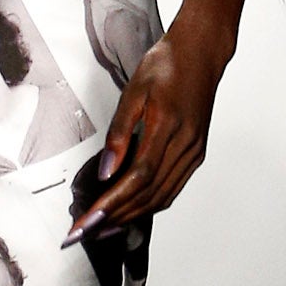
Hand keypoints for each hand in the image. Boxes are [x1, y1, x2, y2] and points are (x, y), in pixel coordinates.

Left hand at [67, 15, 229, 239]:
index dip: (112, 204)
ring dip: (131, 216)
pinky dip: (149, 204)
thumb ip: (119, 133)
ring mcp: (194, 152)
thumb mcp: (134, 91)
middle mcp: (185, 145)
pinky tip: (130, 210)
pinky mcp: (196, 154)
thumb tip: (105, 172)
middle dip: (115, 217)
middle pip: (148, 194)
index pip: (137, 178)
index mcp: (168, 127)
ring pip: (162, 197)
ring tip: (102, 228)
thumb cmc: (165, 65)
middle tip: (85, 231)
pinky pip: (172, 188)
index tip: (87, 221)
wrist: (200, 53)